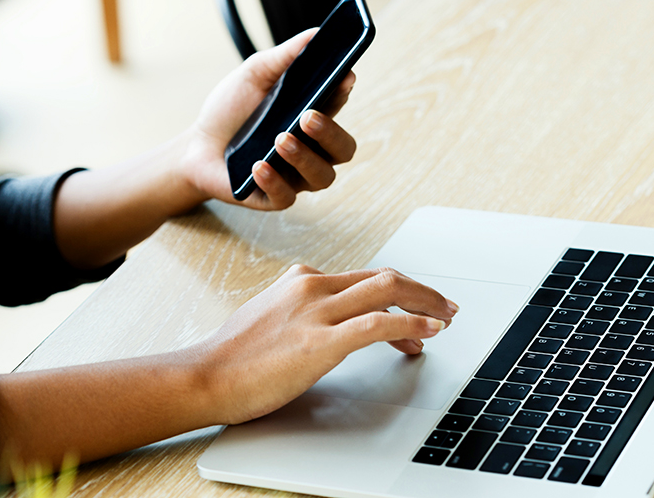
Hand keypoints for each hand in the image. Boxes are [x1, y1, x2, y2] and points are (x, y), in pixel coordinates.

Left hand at [179, 29, 357, 210]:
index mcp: (312, 118)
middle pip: (343, 150)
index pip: (339, 107)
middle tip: (306, 116)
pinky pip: (286, 198)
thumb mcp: (254, 76)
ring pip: (321, 177)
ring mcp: (295, 176)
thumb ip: (285, 57)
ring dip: (304, 158)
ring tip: (280, 139)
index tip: (342, 78)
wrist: (196, 146)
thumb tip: (316, 34)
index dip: (343, 93)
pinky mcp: (273, 197)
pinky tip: (258, 165)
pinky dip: (274, 181)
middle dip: (331, 133)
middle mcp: (311, 150)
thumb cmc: (231, 111)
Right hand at [191, 265, 459, 424]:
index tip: (416, 310)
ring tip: (447, 318)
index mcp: (302, 281)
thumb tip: (321, 321)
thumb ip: (297, 310)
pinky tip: (428, 332)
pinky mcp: (320, 341)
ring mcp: (317, 312)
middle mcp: (313, 288)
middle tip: (447, 306)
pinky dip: (411, 325)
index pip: (363, 278)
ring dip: (425, 303)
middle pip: (383, 277)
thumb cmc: (231, 356)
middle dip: (422, 291)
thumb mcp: (268, 316)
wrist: (205, 376)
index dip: (398, 293)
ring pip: (386, 292)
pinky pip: (377, 324)